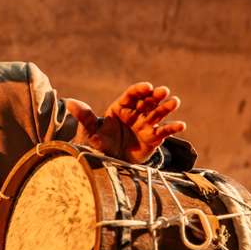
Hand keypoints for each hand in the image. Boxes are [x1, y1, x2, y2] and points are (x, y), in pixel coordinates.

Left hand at [66, 82, 185, 162]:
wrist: (108, 162)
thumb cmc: (98, 143)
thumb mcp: (90, 131)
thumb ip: (84, 117)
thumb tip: (69, 102)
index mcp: (120, 108)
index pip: (131, 95)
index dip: (140, 90)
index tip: (147, 87)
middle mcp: (135, 114)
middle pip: (147, 101)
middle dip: (156, 95)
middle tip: (163, 91)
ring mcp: (146, 125)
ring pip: (158, 114)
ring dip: (167, 107)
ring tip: (175, 102)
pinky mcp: (153, 138)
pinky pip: (164, 131)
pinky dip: (172, 128)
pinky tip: (180, 124)